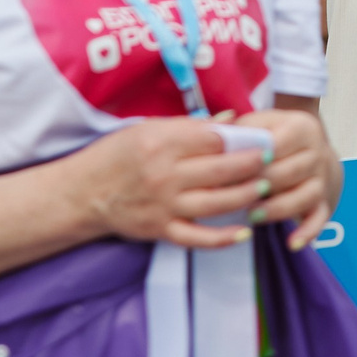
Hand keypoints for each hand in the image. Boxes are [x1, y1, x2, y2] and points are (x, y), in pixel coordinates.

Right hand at [75, 119, 278, 250]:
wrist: (82, 193)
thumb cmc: (115, 155)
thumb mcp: (147, 128)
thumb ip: (190, 125)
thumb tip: (231, 118)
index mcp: (162, 143)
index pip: (213, 139)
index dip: (242, 139)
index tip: (263, 138)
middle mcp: (166, 175)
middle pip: (221, 171)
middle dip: (253, 165)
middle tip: (274, 160)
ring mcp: (164, 206)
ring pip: (216, 203)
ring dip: (246, 196)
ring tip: (266, 188)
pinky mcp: (160, 231)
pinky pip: (198, 237)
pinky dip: (223, 238)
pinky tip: (244, 232)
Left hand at [228, 106, 346, 250]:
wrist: (313, 149)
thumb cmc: (276, 135)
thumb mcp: (260, 122)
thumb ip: (238, 129)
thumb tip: (212, 138)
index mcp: (301, 127)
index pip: (275, 145)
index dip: (250, 161)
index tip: (226, 172)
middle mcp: (317, 152)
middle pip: (289, 172)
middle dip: (260, 186)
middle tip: (233, 197)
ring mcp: (322, 179)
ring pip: (304, 196)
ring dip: (277, 209)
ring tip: (252, 216)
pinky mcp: (325, 201)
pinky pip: (320, 219)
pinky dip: (308, 233)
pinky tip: (291, 243)